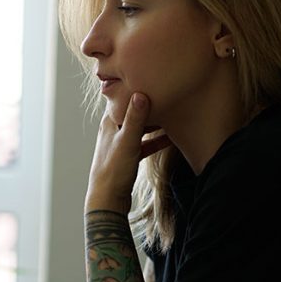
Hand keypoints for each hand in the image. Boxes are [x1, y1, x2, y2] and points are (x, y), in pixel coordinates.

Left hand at [86, 92, 171, 213]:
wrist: (107, 201)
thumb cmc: (113, 172)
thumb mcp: (127, 142)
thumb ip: (135, 119)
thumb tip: (141, 93)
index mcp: (109, 123)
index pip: (124, 98)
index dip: (139, 88)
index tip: (155, 80)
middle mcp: (114, 130)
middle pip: (134, 111)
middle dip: (151, 104)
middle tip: (170, 94)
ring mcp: (121, 144)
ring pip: (141, 127)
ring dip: (155, 122)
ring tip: (173, 113)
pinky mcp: (128, 157)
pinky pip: (145, 144)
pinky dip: (156, 140)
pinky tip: (171, 138)